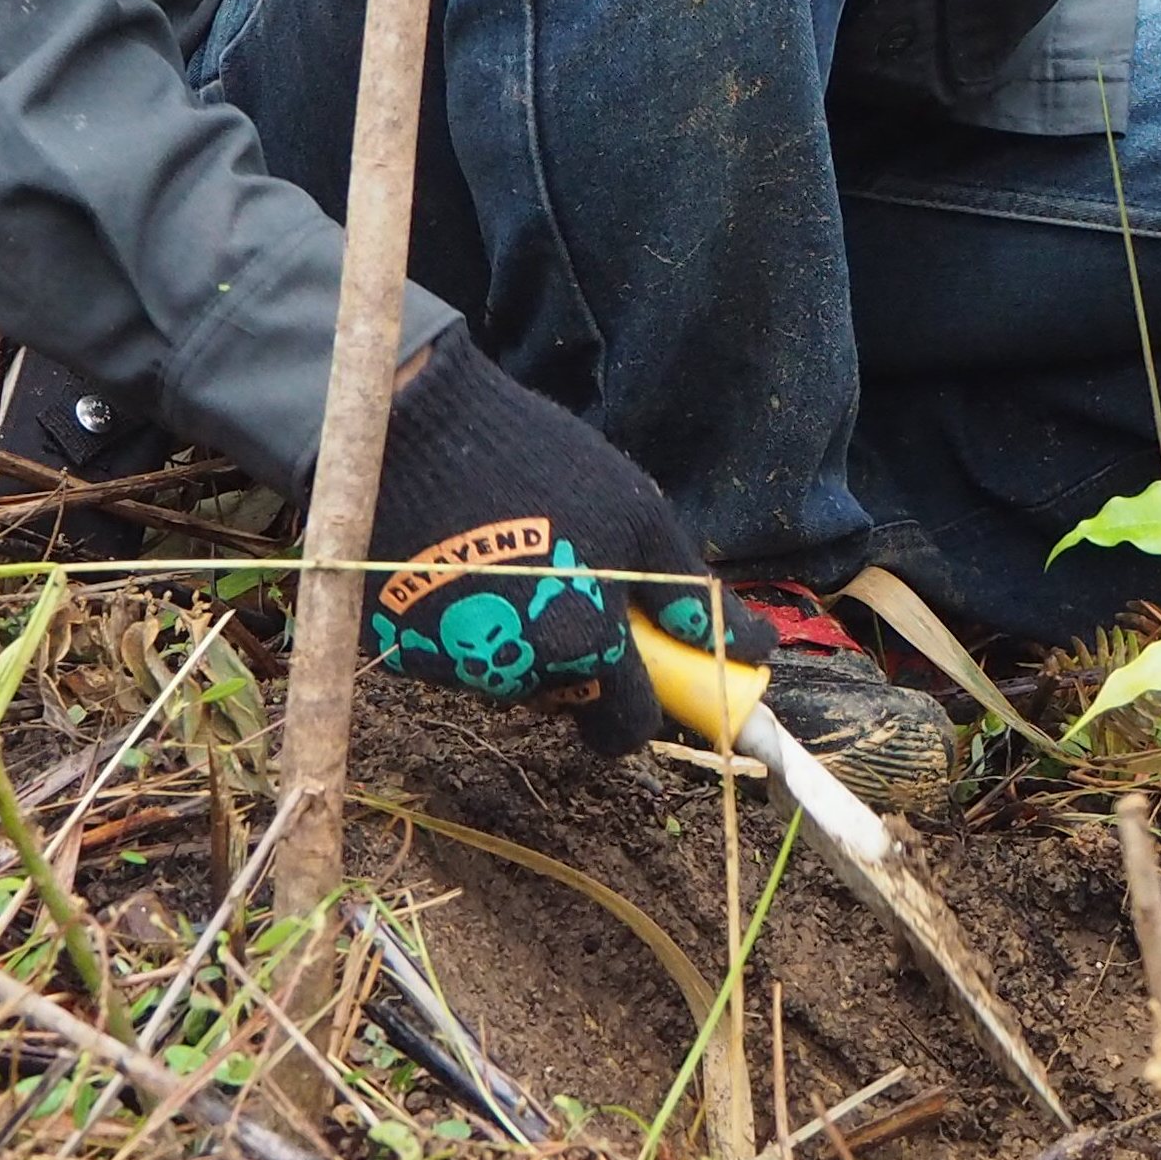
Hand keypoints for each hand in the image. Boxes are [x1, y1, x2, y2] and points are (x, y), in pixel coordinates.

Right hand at [357, 328, 766, 751]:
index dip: (644, 702)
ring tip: (520, 552)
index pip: (626, 728)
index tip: (650, 666)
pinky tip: (470, 560)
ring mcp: (453, 665)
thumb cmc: (542, 467)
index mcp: (583, 648)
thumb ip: (692, 597)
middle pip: (569, 699)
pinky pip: (461, 653)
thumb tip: (756, 650)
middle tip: (579, 583)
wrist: (411, 431)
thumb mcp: (638, 518)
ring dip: (529, 637)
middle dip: (585, 661)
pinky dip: (475, 622)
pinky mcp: (404, 649)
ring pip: (515, 676)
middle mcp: (515, 675)